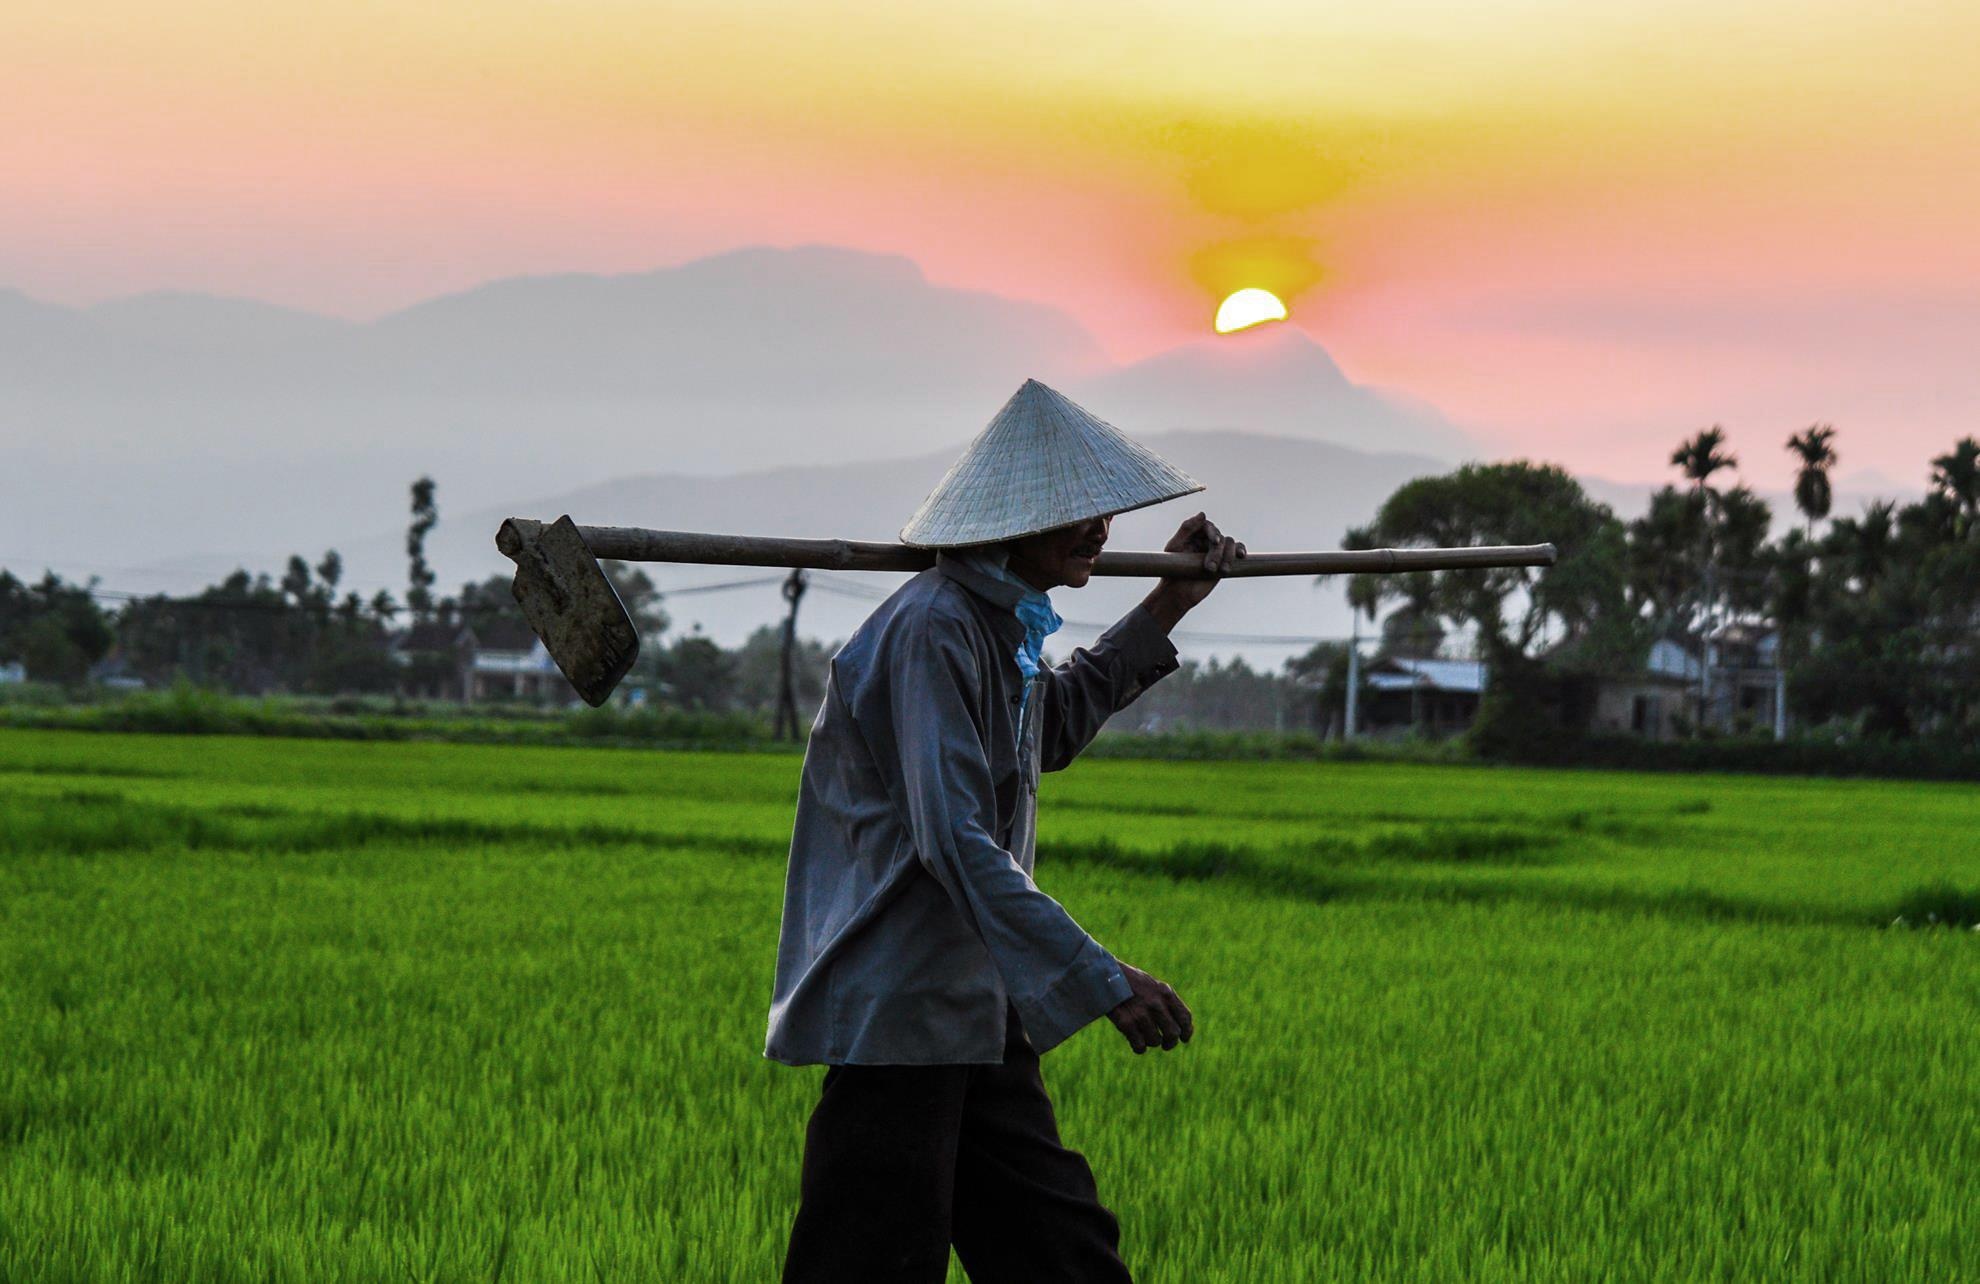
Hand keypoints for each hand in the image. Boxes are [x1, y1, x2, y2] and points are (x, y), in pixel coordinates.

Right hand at [1107, 962, 1192, 1054]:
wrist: (1103, 974)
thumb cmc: (1128, 981)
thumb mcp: (1152, 985)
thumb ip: (1165, 1001)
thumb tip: (1180, 1026)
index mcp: (1165, 992)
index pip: (1185, 1017)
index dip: (1187, 1031)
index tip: (1184, 1038)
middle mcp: (1156, 1004)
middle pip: (1173, 1033)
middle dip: (1170, 1042)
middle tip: (1165, 1044)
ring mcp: (1141, 1014)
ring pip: (1155, 1041)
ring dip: (1151, 1042)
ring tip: (1144, 1036)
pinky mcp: (1126, 1023)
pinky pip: (1140, 1046)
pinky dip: (1139, 1048)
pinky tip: (1136, 1043)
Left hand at [1142, 513, 1244, 629]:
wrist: (1178, 592)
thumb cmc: (1173, 569)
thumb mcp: (1175, 547)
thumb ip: (1187, 528)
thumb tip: (1203, 514)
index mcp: (1194, 534)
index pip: (1207, 526)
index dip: (1213, 532)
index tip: (1215, 542)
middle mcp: (1206, 540)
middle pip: (1220, 537)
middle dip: (1217, 552)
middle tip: (1210, 568)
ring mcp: (1217, 550)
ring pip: (1230, 543)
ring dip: (1228, 556)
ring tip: (1221, 571)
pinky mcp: (1225, 560)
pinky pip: (1238, 550)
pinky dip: (1241, 550)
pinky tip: (1241, 556)